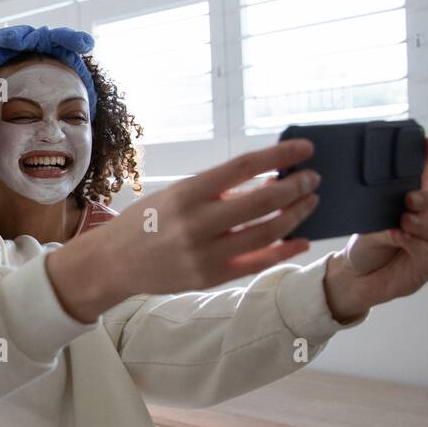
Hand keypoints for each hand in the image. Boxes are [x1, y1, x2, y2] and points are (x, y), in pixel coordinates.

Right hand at [48, 139, 320, 319]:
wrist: (115, 262)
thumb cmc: (147, 222)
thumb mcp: (176, 194)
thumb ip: (218, 189)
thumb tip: (269, 180)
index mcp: (186, 193)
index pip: (243, 166)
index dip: (279, 155)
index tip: (304, 149)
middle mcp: (196, 223)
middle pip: (262, 201)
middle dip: (295, 187)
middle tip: (312, 179)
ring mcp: (204, 253)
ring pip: (266, 232)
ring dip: (295, 215)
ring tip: (309, 203)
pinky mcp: (210, 277)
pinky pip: (257, 263)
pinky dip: (284, 251)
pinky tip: (300, 240)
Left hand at [322, 135, 427, 319]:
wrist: (354, 273)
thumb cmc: (369, 238)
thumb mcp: (374, 210)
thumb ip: (394, 185)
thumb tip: (414, 151)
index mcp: (427, 206)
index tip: (427, 148)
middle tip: (408, 199)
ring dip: (423, 223)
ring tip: (402, 220)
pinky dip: (415, 243)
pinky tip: (398, 236)